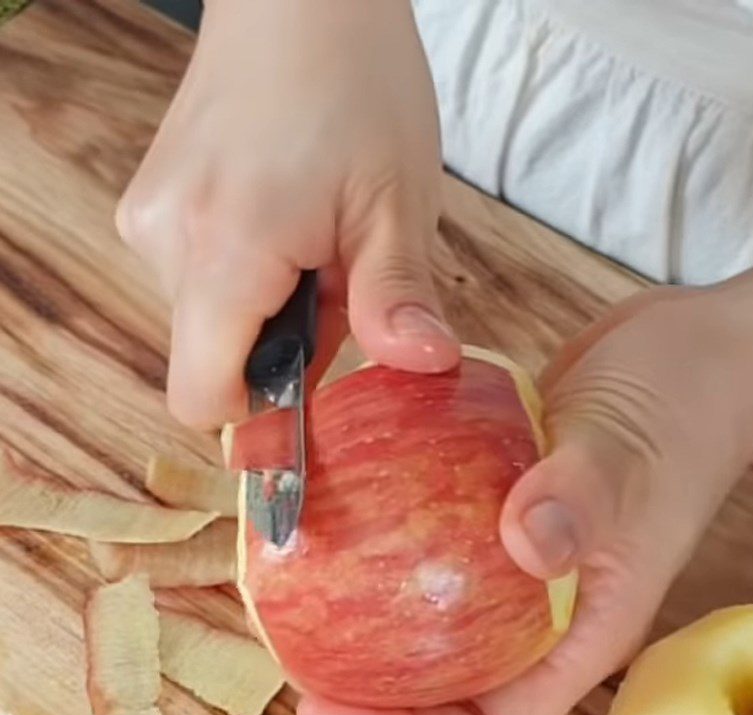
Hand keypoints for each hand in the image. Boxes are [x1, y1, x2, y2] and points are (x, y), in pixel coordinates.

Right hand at [116, 0, 458, 428]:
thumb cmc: (355, 80)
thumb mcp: (395, 199)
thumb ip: (396, 295)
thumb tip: (422, 366)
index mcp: (225, 252)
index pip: (203, 398)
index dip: (262, 417)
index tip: (317, 399)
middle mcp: (166, 242)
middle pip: (212, 362)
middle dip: (282, 352)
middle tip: (342, 290)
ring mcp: (151, 218)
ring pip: (208, 321)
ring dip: (269, 312)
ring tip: (319, 246)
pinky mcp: (155, 202)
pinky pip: (198, 279)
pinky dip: (248, 279)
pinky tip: (289, 228)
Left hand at [296, 268, 752, 714]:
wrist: (689, 351)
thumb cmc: (680, 408)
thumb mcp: (628, 450)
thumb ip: (581, 497)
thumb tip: (524, 545)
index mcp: (581, 625)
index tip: (327, 704)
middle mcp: (542, 600)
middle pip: (446, 678)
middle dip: (369, 680)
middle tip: (294, 642)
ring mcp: (517, 549)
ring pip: (437, 606)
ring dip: (371, 603)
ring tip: (304, 577)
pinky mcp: (499, 497)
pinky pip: (435, 529)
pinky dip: (389, 524)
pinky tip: (345, 492)